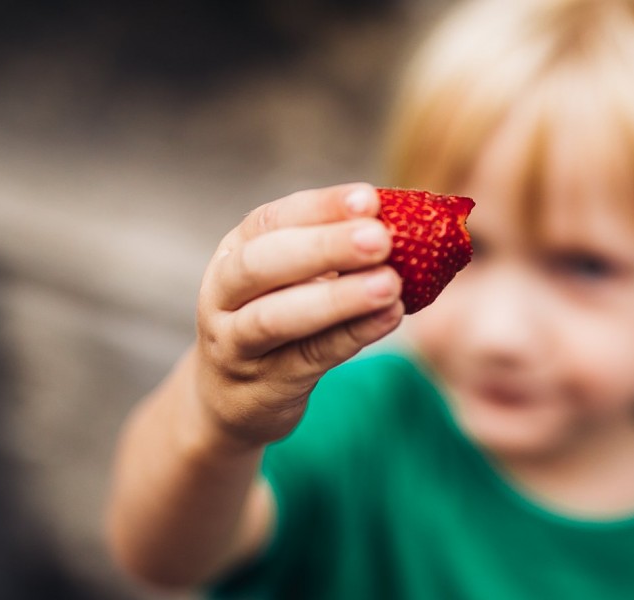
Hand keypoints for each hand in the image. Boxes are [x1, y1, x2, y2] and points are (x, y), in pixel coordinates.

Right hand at [191, 184, 402, 449]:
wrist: (231, 396)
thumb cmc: (278, 316)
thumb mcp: (292, 278)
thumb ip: (334, 253)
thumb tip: (409, 224)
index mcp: (235, 250)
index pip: (271, 219)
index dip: (320, 207)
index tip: (369, 198)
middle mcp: (224, 292)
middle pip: (263, 263)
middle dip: (325, 247)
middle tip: (381, 238)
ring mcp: (236, 341)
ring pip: (277, 317)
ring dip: (338, 298)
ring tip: (390, 284)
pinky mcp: (262, 384)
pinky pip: (309, 356)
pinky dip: (352, 335)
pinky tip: (390, 316)